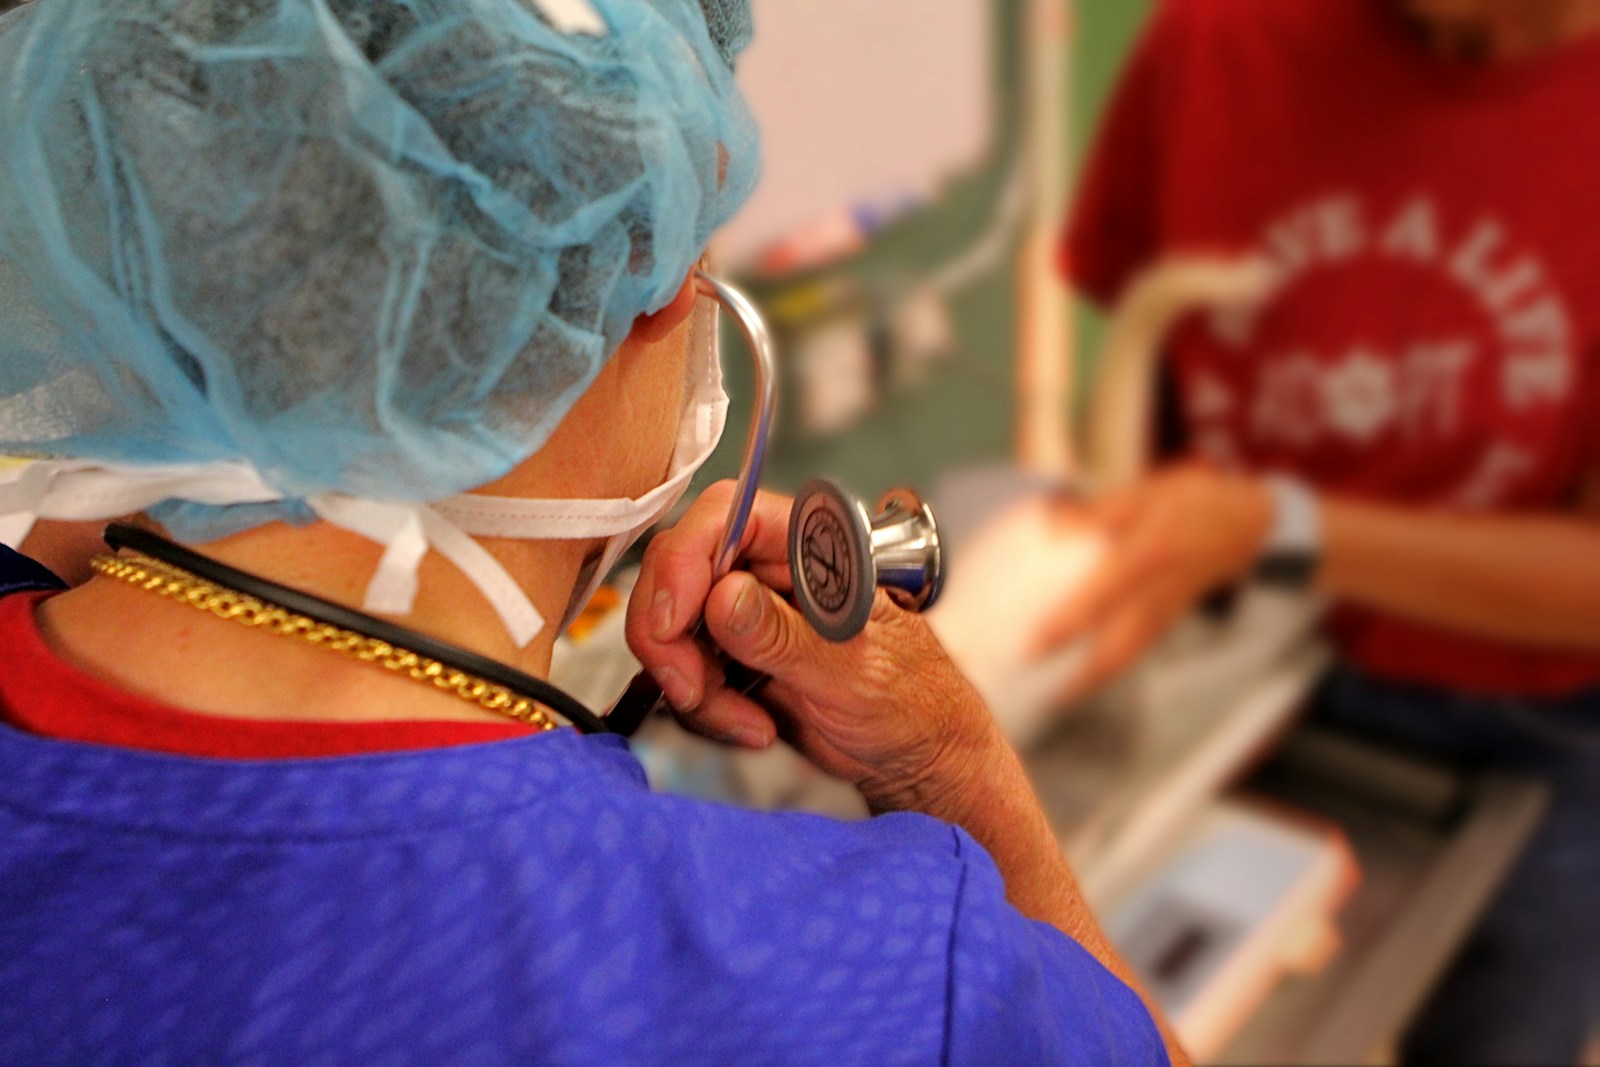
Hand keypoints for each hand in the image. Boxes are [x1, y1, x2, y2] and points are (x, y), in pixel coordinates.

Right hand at [627, 481, 1006, 814]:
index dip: (684, 562)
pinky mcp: (732, 656)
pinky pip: (683, 672)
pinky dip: (704, 707)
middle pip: (679, 572)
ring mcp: (747, 614)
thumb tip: (725, 597)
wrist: (916, 755)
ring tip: (749, 722)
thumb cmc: (914, 701)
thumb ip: (785, 635)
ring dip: (693, 685)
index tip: (671, 622)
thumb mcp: (854, 672)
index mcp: (811, 544)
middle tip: (693, 689)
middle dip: (672, 638)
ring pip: (671, 628)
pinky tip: (752, 726)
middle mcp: (770, 569)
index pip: (725, 516)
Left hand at [1032, 464, 1271, 692]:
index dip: (1066, 627)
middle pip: (1116, 649)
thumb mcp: (1141, 493)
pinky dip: (1114, 666)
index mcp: (1145, 557)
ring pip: (1129, 656)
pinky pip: (1140, 649)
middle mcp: (1157, 592)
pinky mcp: (1172, 618)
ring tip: (1061, 695)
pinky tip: (1090, 674)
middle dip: (1080, 678)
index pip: (1098, 600)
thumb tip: (1050, 527)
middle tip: (1045, 695)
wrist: (1244, 521)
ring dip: (1096, 679)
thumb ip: (1095, 512)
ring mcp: (1167, 610)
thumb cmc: (1188, 503)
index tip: (1035, 645)